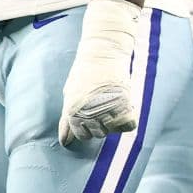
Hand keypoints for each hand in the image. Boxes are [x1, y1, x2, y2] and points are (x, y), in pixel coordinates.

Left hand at [59, 0, 140, 146]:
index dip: (86, 127)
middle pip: (98, 135)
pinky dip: (127, 120)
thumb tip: (64, 141)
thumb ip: (67, 119)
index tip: (90, 113)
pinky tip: (123, 106)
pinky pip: (128, 126)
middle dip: (100, 123)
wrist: (104, 51)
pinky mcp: (125, 107)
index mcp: (73, 112)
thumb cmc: (85, 71)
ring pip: (112, 131)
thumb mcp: (71, 94)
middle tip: (102, 104)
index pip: (81, 136)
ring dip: (113, 121)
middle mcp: (89, 114)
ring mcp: (107, 111)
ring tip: (111, 102)